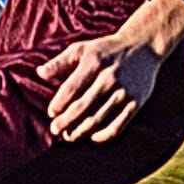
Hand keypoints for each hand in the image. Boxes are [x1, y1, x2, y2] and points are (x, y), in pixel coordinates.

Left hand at [38, 30, 162, 143]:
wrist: (144, 46)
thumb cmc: (106, 49)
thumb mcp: (82, 49)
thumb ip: (59, 62)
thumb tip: (39, 73)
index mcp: (93, 62)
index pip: (70, 89)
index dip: (58, 104)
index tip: (51, 113)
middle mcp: (109, 77)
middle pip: (82, 107)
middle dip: (65, 122)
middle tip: (55, 130)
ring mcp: (124, 91)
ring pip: (98, 119)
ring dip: (80, 131)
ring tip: (69, 136)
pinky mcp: (136, 102)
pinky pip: (118, 126)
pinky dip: (103, 135)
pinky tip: (92, 136)